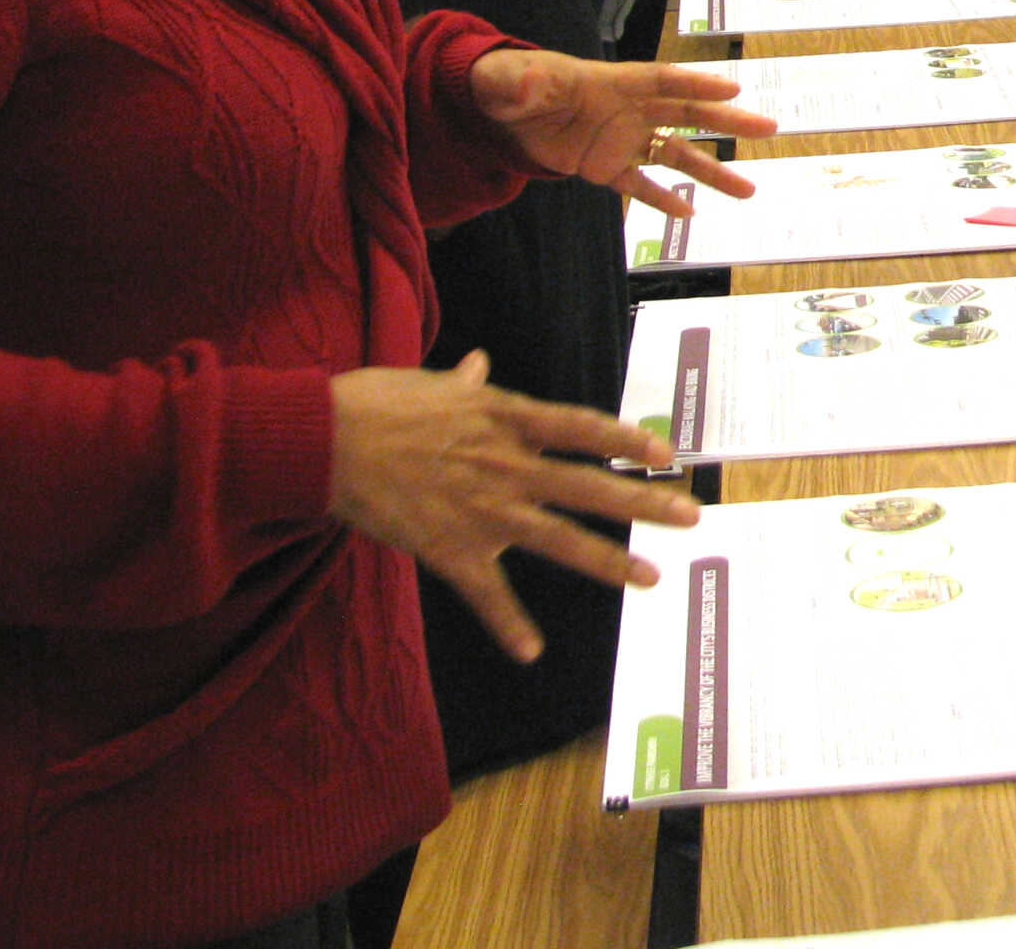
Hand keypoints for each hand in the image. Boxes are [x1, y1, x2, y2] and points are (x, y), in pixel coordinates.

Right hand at [330, 350, 700, 662]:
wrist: (323, 441)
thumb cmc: (373, 404)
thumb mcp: (430, 386)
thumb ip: (464, 383)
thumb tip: (477, 364)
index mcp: (506, 419)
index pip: (582, 427)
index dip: (628, 439)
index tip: (667, 453)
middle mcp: (507, 465)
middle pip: (591, 485)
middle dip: (645, 502)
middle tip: (692, 516)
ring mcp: (483, 510)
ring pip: (560, 539)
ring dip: (608, 561)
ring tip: (651, 578)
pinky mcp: (450, 549)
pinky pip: (488, 594)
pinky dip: (510, 625)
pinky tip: (532, 651)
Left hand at [467, 49, 773, 213]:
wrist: (498, 113)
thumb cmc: (507, 85)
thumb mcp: (508, 82)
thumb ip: (523, 84)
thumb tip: (530, 83)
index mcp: (612, 83)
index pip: (661, 80)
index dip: (696, 83)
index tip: (734, 86)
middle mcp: (628, 111)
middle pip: (686, 114)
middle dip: (727, 120)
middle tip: (768, 128)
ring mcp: (621, 140)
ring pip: (675, 155)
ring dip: (711, 171)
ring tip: (748, 190)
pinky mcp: (606, 167)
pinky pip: (641, 185)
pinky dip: (662, 199)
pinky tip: (690, 214)